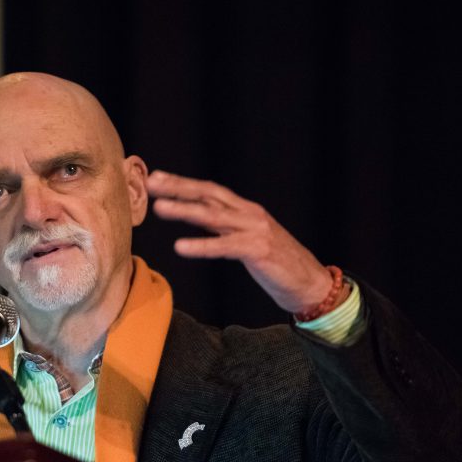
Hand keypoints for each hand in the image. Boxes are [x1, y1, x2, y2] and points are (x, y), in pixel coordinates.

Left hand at [147, 170, 332, 314]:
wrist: (311, 282)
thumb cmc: (277, 264)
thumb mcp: (248, 239)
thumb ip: (226, 228)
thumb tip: (199, 219)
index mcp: (246, 210)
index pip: (210, 190)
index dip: (183, 183)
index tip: (157, 178)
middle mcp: (249, 214)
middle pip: (208, 195)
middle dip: (178, 187)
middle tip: (150, 183)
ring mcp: (255, 230)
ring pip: (213, 216)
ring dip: (184, 210)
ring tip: (159, 208)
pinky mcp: (258, 250)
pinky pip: (224, 246)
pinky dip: (201, 245)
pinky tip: (181, 247)